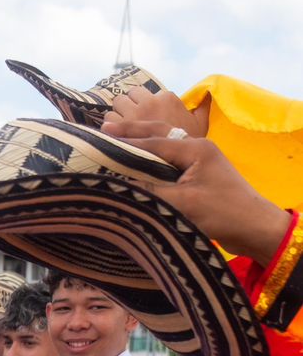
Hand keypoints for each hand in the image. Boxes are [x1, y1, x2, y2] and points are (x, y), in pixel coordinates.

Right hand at [97, 115, 289, 265]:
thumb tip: (120, 186)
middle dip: (134, 132)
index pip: (155, 141)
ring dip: (143, 143)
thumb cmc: (222, 213)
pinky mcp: (201, 176)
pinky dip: (152, 161)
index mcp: (196, 148)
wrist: (254, 227)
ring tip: (118, 141)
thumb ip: (151, 192)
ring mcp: (201, 161)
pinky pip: (171, 163)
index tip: (102, 138)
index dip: (128, 141)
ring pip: (166, 146)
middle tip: (106, 128)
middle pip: (161, 134)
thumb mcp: (183, 203)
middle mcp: (198, 149)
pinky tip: (139, 164)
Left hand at [107, 85, 208, 138]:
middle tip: (126, 124)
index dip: (138, 105)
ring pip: (115, 107)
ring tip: (119, 132)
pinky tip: (114, 140)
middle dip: (125, 108)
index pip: (141, 93)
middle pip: (125, 97)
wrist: (182, 167)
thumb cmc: (190, 148)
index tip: (138, 115)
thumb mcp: (200, 124)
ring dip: (115, 118)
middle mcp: (149, 102)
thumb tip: (207, 93)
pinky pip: (108, 122)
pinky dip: (109, 130)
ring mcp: (135, 114)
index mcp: (166, 98)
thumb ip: (201, 107)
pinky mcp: (122, 129)